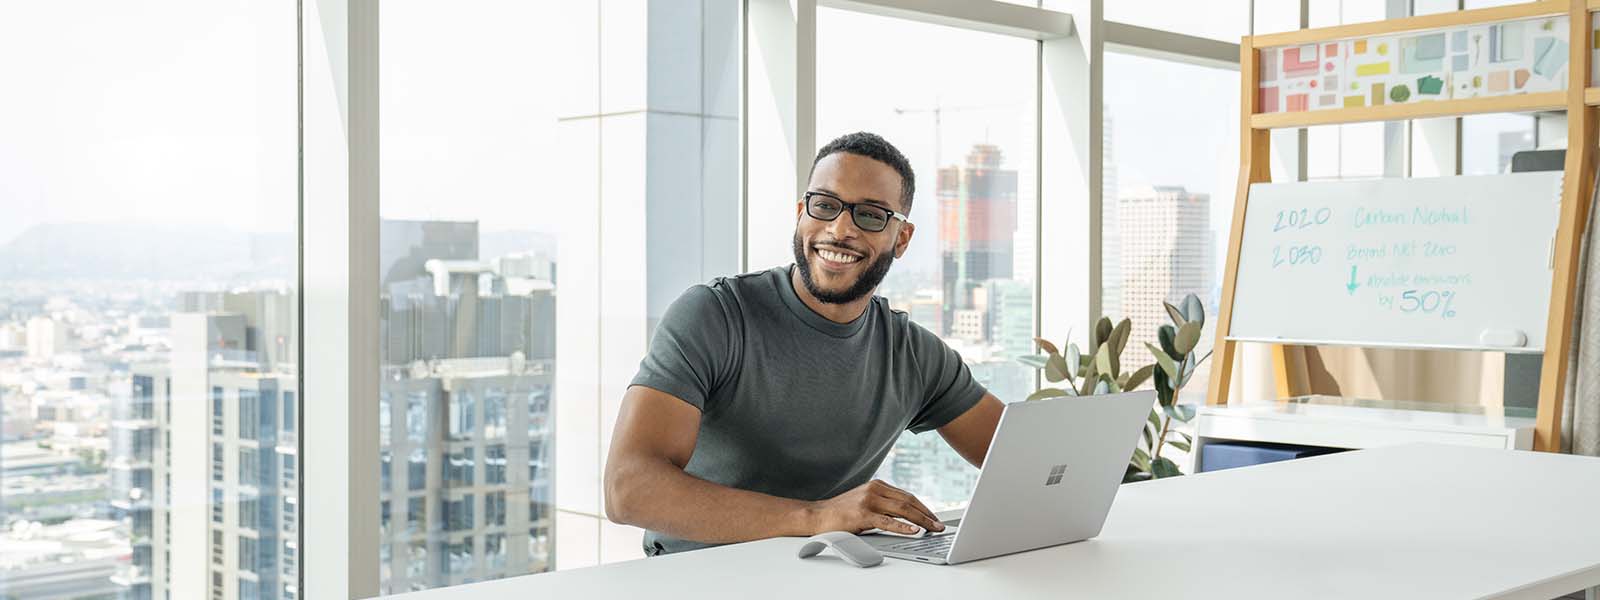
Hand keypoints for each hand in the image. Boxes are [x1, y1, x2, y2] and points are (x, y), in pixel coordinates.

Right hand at [805, 479, 944, 535]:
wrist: (817, 515)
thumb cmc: (841, 512)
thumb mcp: (865, 501)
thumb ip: (883, 503)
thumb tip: (907, 516)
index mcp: (877, 485)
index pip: (908, 496)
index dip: (924, 507)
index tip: (934, 518)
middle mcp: (874, 489)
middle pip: (908, 501)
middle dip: (927, 514)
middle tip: (939, 525)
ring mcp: (868, 501)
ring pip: (902, 510)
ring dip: (921, 520)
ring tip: (933, 529)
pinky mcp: (862, 514)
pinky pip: (887, 521)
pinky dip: (903, 527)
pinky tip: (914, 531)